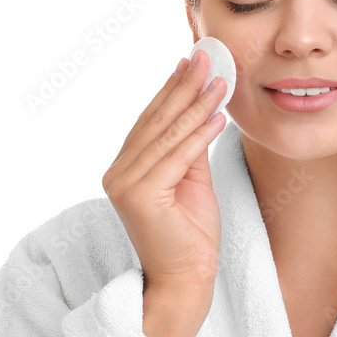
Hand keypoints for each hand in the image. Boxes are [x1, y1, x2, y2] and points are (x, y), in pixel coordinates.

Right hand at [101, 49, 228, 300]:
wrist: (186, 280)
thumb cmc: (190, 236)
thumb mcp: (191, 181)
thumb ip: (188, 149)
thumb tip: (202, 110)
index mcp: (124, 169)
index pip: (150, 121)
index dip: (171, 89)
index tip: (191, 61)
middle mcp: (117, 174)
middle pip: (156, 121)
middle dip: (184, 86)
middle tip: (206, 56)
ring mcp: (125, 186)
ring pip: (168, 136)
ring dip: (196, 104)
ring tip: (219, 79)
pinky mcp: (140, 197)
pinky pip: (178, 158)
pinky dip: (200, 135)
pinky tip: (218, 115)